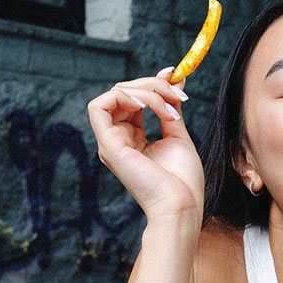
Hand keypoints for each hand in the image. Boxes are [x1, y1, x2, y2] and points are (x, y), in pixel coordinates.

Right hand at [87, 69, 203, 224]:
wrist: (181, 204)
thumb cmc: (183, 180)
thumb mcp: (177, 134)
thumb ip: (171, 107)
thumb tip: (174, 77)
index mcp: (132, 139)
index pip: (133, 98)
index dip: (152, 84)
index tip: (175, 78)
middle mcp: (117, 139)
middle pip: (123, 92)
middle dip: (153, 85)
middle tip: (178, 94)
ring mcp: (110, 143)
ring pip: (115, 94)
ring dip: (145, 91)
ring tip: (170, 107)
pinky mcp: (108, 146)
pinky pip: (99, 106)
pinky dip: (123, 96)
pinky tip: (146, 104)